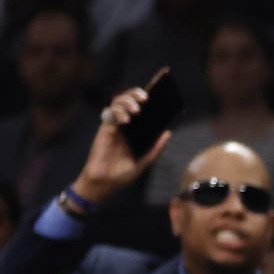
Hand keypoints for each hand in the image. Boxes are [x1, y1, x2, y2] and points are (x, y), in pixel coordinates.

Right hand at [72, 88, 169, 204]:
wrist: (105, 183)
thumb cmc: (123, 174)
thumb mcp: (144, 162)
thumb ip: (156, 148)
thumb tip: (168, 132)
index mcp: (136, 130)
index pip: (142, 107)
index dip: (148, 96)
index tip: (159, 89)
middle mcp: (125, 125)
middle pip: (129, 100)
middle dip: (136, 94)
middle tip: (146, 98)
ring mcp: (114, 125)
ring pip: (118, 102)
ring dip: (127, 101)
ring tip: (137, 109)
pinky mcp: (104, 129)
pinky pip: (110, 113)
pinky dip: (118, 113)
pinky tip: (127, 120)